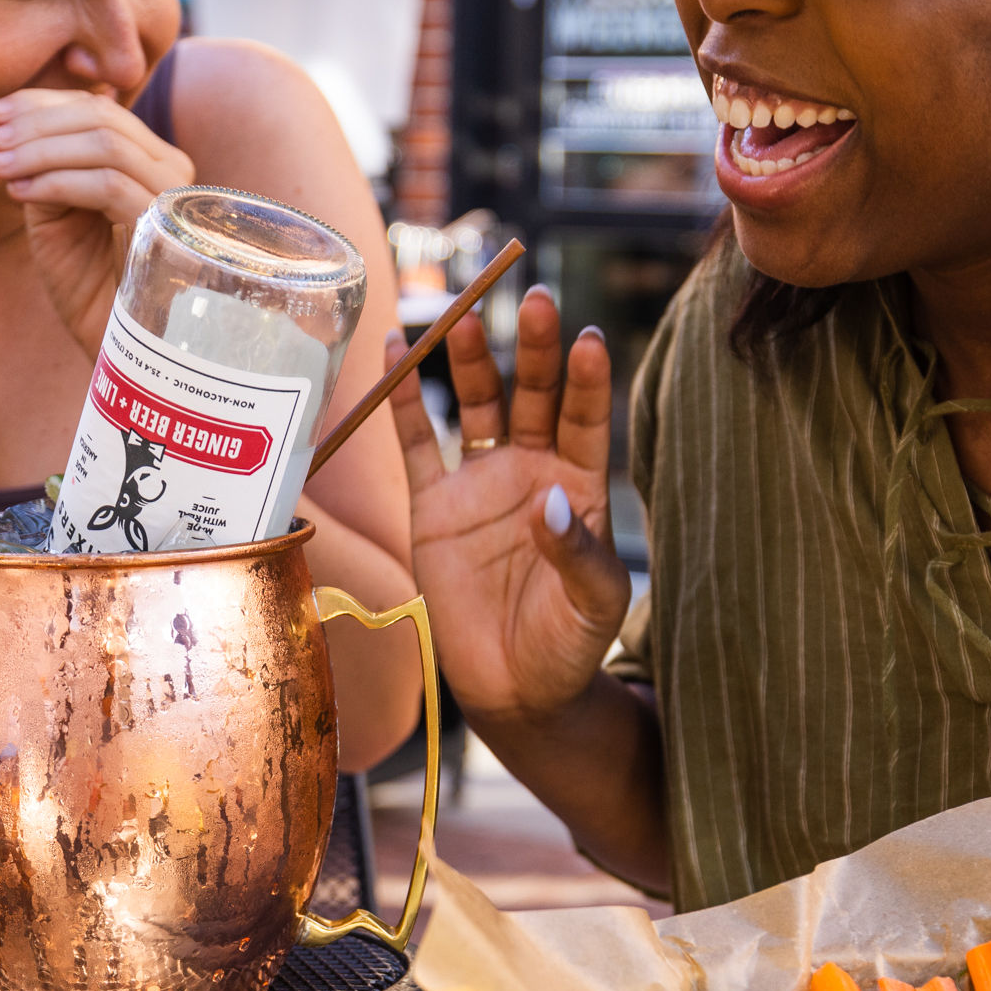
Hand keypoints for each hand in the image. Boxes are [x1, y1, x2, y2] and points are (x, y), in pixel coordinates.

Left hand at [0, 86, 194, 347]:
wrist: (119, 350)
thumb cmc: (89, 289)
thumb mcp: (58, 216)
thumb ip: (48, 168)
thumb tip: (16, 116)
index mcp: (150, 163)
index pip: (98, 110)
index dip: (41, 103)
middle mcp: (172, 173)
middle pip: (102, 117)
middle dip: (35, 122)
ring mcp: (173, 199)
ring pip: (105, 144)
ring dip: (39, 150)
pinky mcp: (166, 228)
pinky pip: (107, 185)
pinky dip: (55, 182)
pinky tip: (18, 194)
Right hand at [383, 287, 631, 727]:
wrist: (516, 689)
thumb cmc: (569, 643)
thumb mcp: (593, 603)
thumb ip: (577, 552)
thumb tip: (548, 502)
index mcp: (579, 484)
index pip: (586, 420)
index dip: (587, 383)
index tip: (588, 341)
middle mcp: (532, 470)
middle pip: (533, 396)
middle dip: (535, 350)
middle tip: (537, 300)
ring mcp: (481, 483)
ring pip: (477, 405)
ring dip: (473, 359)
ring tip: (467, 314)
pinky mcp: (433, 506)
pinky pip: (416, 442)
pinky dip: (404, 398)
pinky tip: (396, 347)